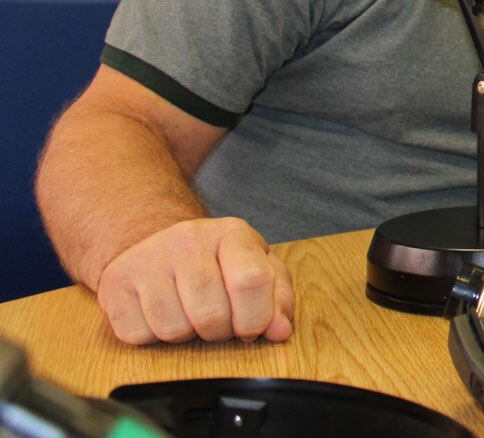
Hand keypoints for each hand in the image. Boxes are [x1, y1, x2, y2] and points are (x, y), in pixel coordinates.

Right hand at [95, 218, 294, 344]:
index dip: (255, 318)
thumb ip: (277, 298)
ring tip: (189, 314)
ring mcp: (147, 259)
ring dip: (186, 335)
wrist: (155, 245)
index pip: (250, 281)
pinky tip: (160, 315)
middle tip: (217, 321)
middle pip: (211, 313)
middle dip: (220, 332)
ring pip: (174, 329)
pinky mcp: (115, 283)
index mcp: (231, 233)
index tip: (252, 328)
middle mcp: (187, 240)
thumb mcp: (257, 269)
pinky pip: (138, 335)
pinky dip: (153, 338)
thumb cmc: (215, 263)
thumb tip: (280, 331)